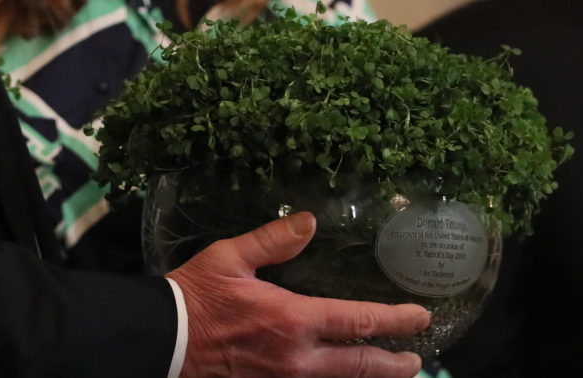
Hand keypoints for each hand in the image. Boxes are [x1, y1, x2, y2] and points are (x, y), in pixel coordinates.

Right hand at [166, 212, 429, 377]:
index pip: (359, 321)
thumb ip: (273, 240)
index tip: (421, 317)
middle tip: (416, 360)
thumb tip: (310, 220)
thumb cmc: (195, 296)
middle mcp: (297, 359)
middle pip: (361, 366)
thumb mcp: (230, 257)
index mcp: (292, 320)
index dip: (396, 319)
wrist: (162, 342)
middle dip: (395, 364)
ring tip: (390, 374)